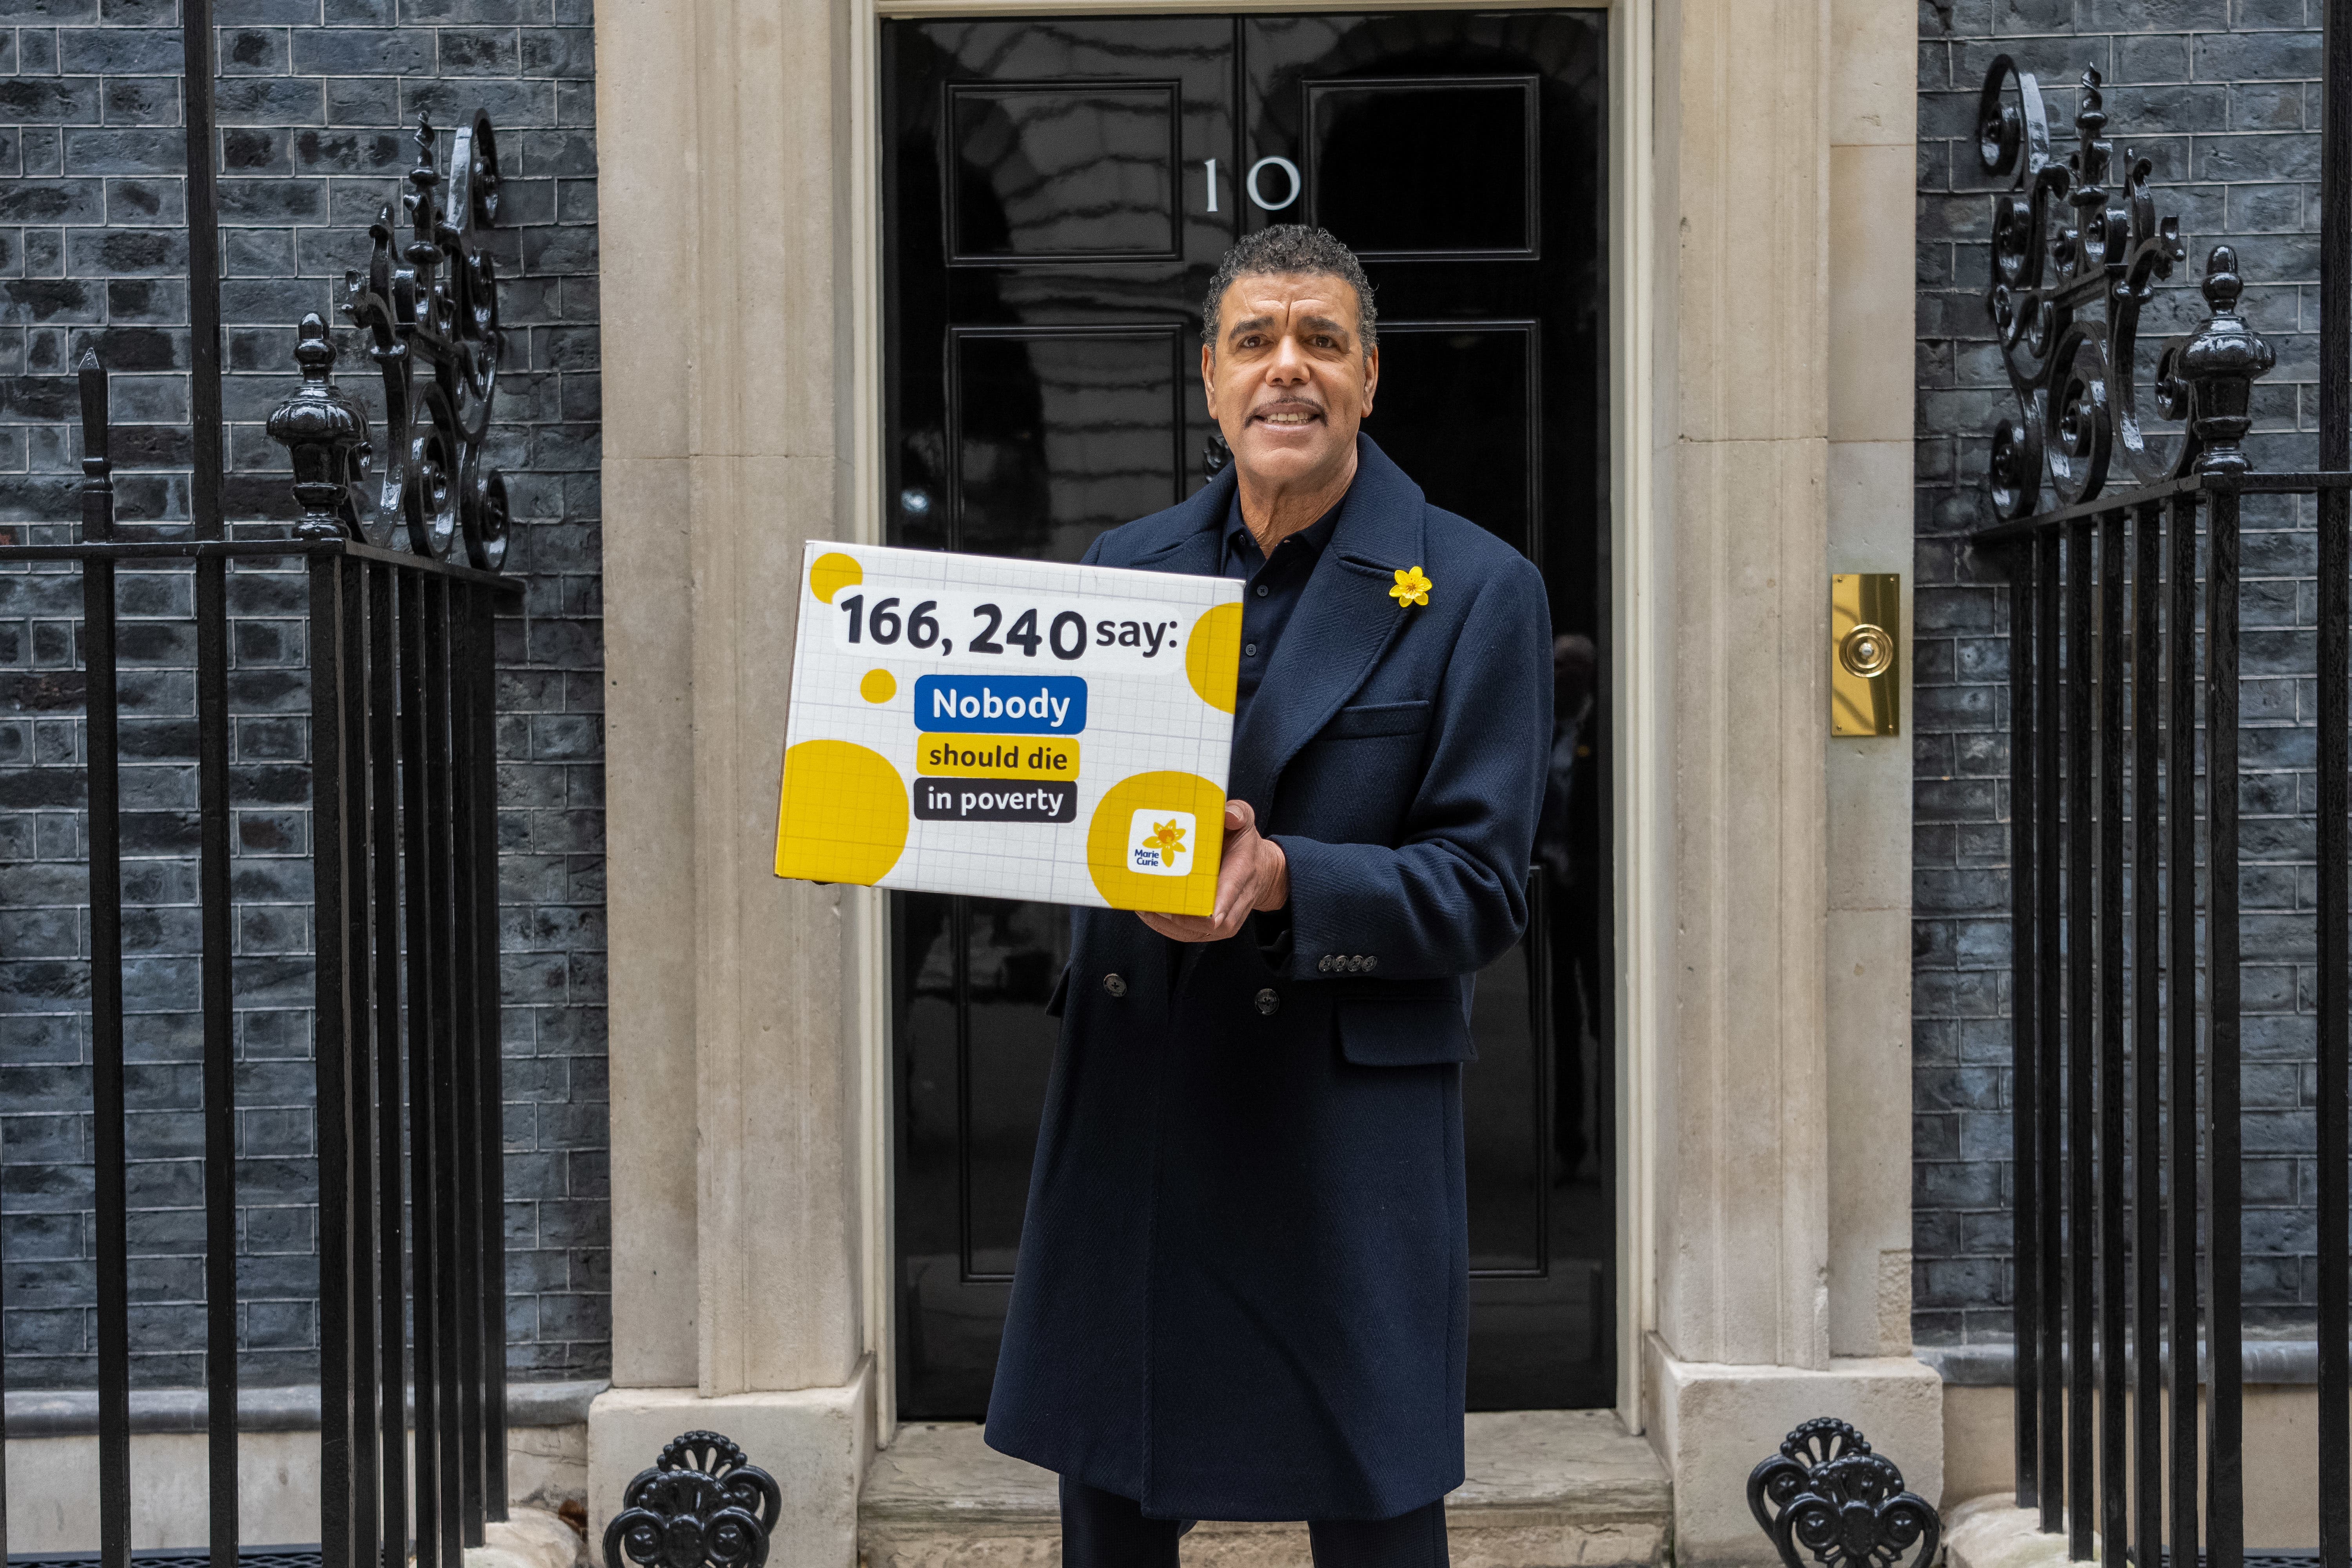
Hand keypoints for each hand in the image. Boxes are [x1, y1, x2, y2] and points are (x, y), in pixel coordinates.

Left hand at [1137, 799, 1287, 942]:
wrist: (1262, 872)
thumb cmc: (1246, 846)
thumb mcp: (1245, 823)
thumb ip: (1238, 813)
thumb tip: (1228, 815)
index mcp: (1240, 879)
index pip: (1225, 902)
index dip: (1204, 913)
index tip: (1182, 910)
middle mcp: (1234, 907)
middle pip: (1204, 926)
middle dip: (1174, 918)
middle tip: (1147, 902)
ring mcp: (1224, 922)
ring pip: (1192, 933)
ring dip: (1164, 924)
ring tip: (1141, 907)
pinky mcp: (1212, 929)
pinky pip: (1187, 934)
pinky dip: (1166, 926)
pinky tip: (1148, 913)